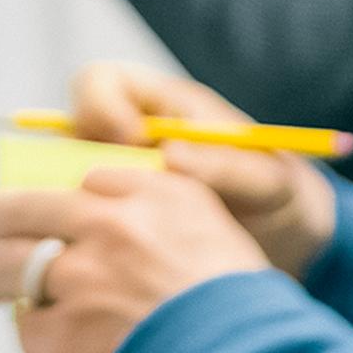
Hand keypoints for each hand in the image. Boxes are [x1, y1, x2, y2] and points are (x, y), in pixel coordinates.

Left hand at [0, 165, 274, 352]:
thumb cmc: (238, 308)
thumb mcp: (213, 233)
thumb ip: (159, 210)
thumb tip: (101, 207)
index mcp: (149, 194)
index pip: (85, 180)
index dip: (61, 198)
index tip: (48, 210)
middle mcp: (107, 225)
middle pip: (16, 209)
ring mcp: (80, 278)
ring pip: (5, 270)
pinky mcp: (64, 333)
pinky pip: (28, 329)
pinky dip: (35, 339)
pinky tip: (50, 348)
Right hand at [66, 60, 337, 274]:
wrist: (289, 247)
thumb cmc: (278, 197)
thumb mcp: (266, 180)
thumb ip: (225, 165)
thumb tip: (172, 155)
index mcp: (160, 108)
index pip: (100, 83)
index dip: (100, 105)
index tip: (130, 141)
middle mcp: (126, 143)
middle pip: (65, 136)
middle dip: (72, 168)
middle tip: (105, 204)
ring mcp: (116, 186)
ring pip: (63, 186)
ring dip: (73, 213)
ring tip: (112, 243)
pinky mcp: (113, 229)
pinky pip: (78, 229)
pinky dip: (84, 245)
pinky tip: (115, 269)